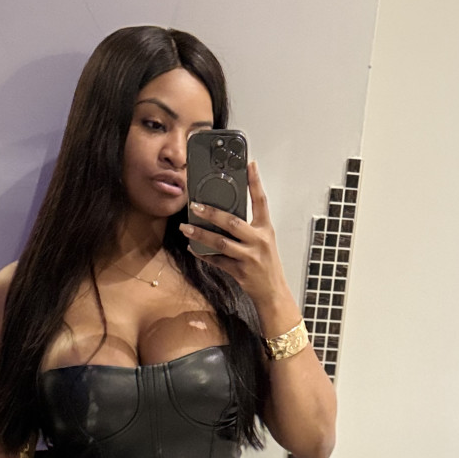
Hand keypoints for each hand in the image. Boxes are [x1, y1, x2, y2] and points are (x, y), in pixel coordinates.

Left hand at [179, 160, 289, 309]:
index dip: (255, 182)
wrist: (273, 293)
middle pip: (233, 222)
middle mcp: (259, 241)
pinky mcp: (240, 272)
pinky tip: (193, 248)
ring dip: (201, 235)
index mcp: (265, 229)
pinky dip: (203, 254)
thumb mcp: (263, 242)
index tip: (249, 164)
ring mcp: (249, 257)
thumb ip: (247, 228)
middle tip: (195, 205)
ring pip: (221, 243)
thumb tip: (223, 214)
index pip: (261, 201)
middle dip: (212, 213)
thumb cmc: (266, 265)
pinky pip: (217, 261)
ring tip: (185, 228)